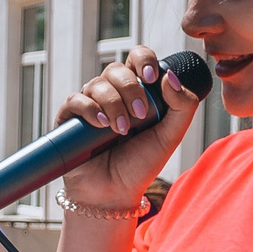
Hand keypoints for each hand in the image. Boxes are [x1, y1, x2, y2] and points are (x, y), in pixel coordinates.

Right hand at [52, 47, 199, 210]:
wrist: (114, 193)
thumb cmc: (141, 164)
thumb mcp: (171, 136)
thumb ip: (183, 107)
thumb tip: (171, 77)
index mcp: (137, 90)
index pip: (137, 58)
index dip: (143, 59)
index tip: (152, 77)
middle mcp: (112, 93)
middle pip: (116, 69)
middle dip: (131, 88)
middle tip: (141, 115)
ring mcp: (90, 104)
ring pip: (97, 84)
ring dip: (113, 104)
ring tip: (122, 130)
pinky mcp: (69, 119)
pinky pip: (75, 100)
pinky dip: (89, 109)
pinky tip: (101, 125)